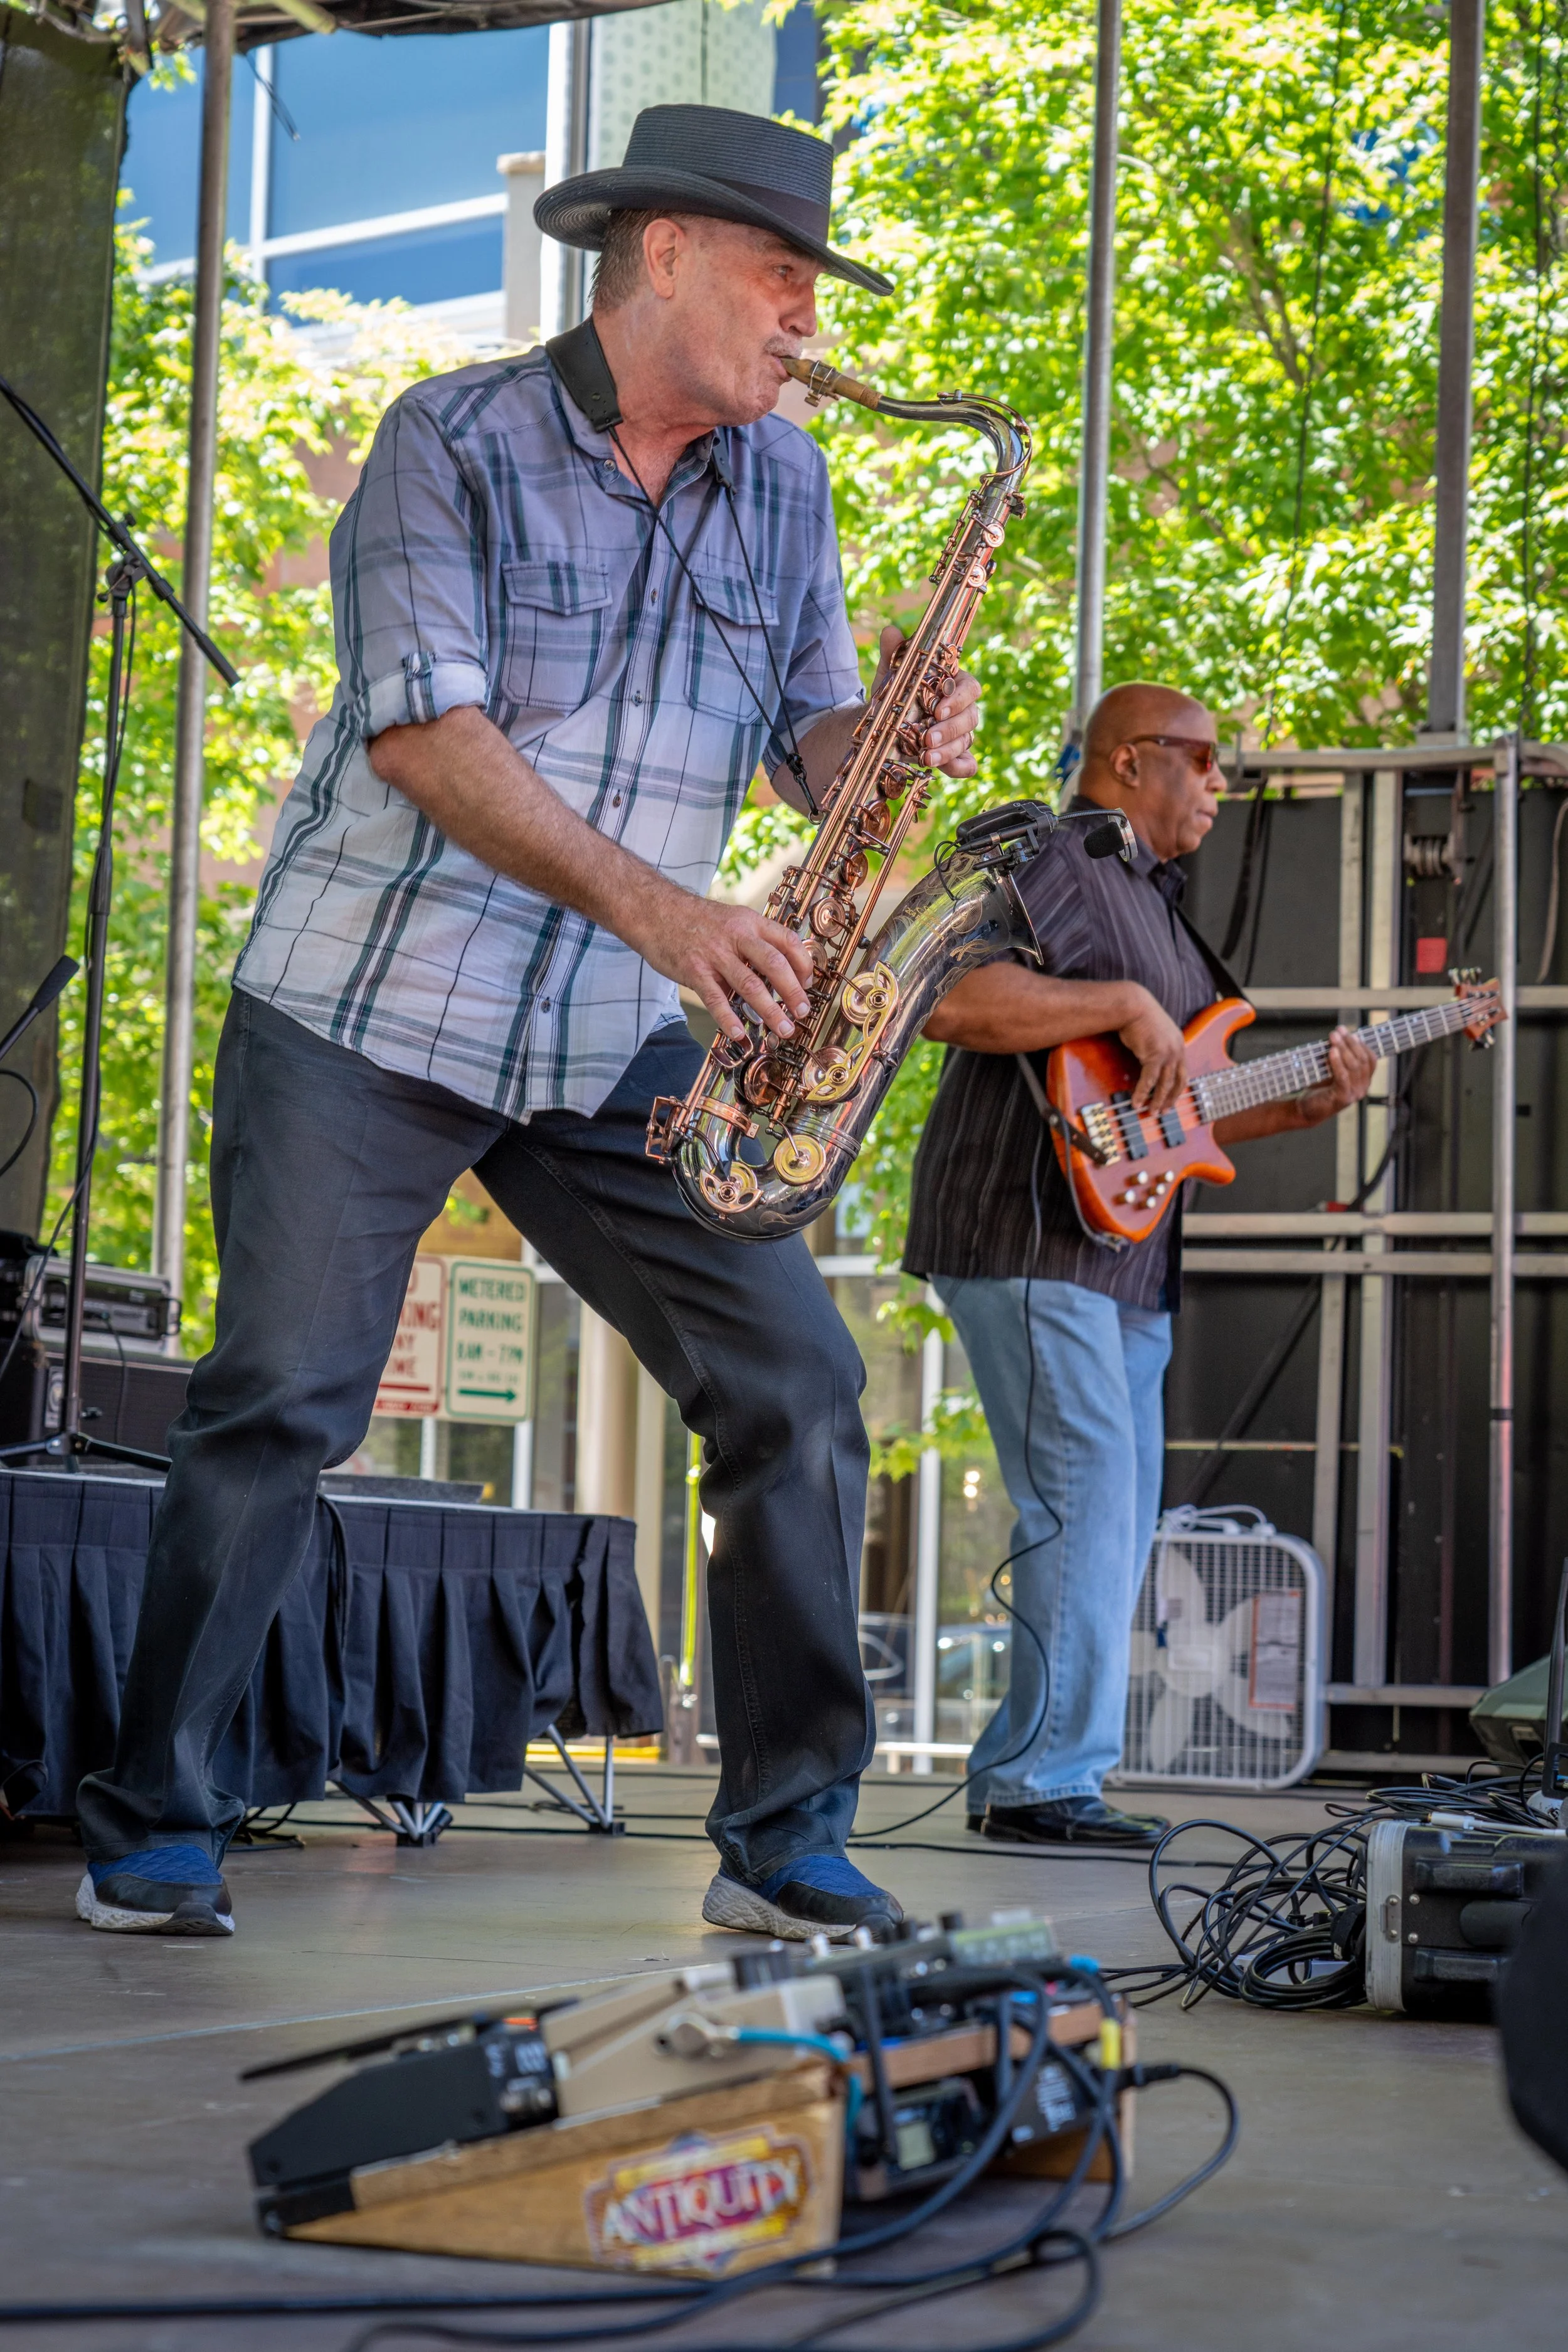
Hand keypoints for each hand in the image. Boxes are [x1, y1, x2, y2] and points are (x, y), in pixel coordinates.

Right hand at [630, 887, 813, 1044]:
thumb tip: (778, 973)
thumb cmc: (697, 921)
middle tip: (803, 1013)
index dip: (804, 964)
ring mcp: (715, 954)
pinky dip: (729, 1018)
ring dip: (770, 1010)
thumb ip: (754, 943)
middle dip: (793, 992)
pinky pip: (715, 998)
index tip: (808, 984)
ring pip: (749, 985)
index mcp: (750, 922)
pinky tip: (740, 1034)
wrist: (655, 910)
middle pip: (774, 964)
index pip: (788, 941)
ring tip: (783, 1029)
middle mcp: (737, 936)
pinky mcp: (694, 970)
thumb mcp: (732, 920)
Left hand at [872, 624, 981, 777]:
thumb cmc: (896, 695)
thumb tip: (891, 631)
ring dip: (947, 750)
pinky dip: (960, 767)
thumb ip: (894, 654)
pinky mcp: (954, 755)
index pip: (969, 688)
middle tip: (927, 738)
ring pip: (966, 741)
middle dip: (949, 730)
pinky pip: (967, 764)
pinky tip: (945, 770)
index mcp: (953, 685)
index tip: (938, 709)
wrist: (884, 724)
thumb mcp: (892, 675)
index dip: (958, 699)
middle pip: (970, 717)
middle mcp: (961, 709)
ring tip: (926, 757)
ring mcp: (960, 734)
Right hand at [1119, 989, 1187, 1114]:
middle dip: (1171, 1099)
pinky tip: (1136, 1102)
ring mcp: (1168, 1053)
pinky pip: (1149, 1080)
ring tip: (1150, 1111)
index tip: (1171, 1099)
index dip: (1177, 1088)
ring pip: (1165, 1084)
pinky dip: (1142, 1093)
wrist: (1133, 1005)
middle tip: (1163, 1111)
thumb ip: (1156, 1044)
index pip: (1183, 1071)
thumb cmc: (1139, 1015)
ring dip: (1157, 1101)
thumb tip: (1149, 1057)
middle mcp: (1177, 1049)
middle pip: (1179, 1081)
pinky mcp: (1155, 1055)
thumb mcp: (1154, 1031)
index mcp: (1179, 1043)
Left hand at [1296, 1026, 1376, 1124]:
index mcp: (1364, 1080)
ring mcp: (1355, 1094)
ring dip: (1343, 1048)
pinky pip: (1343, 1076)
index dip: (1359, 1043)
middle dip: (1349, 1042)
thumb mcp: (1333, 1070)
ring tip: (1333, 1037)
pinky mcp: (1343, 1098)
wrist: (1307, 1109)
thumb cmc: (1320, 1088)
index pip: (1370, 1059)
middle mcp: (1363, 1088)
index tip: (1346, 1031)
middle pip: (1362, 1060)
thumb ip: (1340, 1057)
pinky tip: (1332, 1051)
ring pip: (1353, 1066)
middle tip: (1337, 1031)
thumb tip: (1340, 1035)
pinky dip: (1337, 1062)